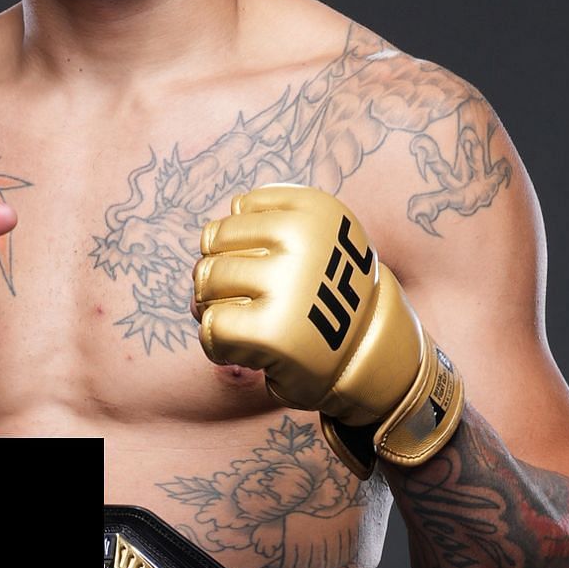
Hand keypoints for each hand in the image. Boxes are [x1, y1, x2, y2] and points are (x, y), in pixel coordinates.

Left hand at [193, 184, 463, 474]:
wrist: (368, 359)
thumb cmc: (323, 297)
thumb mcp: (306, 241)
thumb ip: (252, 230)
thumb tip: (200, 262)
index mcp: (317, 209)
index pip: (237, 210)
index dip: (242, 241)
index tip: (274, 262)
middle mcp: (304, 239)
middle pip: (213, 242)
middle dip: (220, 274)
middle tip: (255, 299)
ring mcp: (288, 284)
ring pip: (206, 282)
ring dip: (215, 307)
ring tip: (252, 322)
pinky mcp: (272, 331)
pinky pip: (211, 326)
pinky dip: (218, 343)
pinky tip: (249, 349)